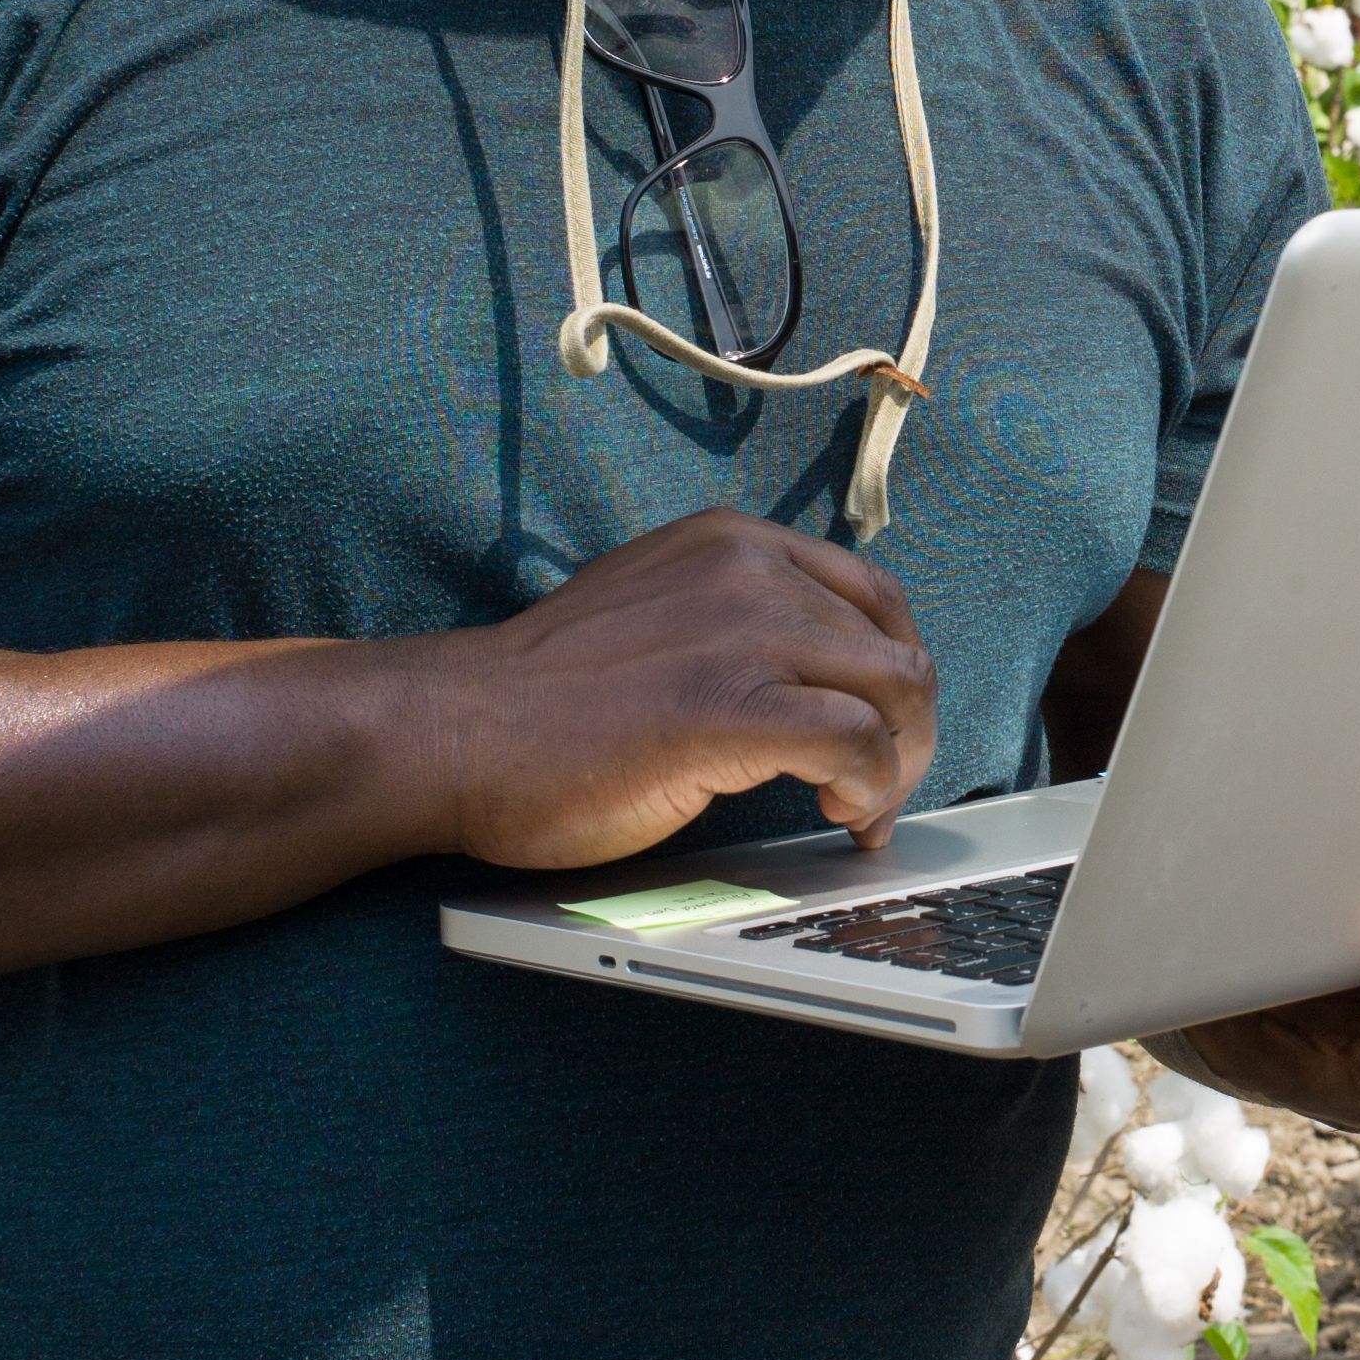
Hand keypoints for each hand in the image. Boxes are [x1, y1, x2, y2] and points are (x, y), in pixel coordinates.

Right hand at [396, 507, 937, 866]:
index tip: (880, 734)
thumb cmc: (542, 701)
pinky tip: (836, 815)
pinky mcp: (727, 707)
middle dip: (907, 732)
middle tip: (878, 794)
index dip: (893, 676)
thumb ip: (735, 627)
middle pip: (895, 648)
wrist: (451, 732)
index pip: (873, 596)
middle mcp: (746, 570)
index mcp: (731, 544)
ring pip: (894, 689)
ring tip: (859, 811)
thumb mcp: (658, 618)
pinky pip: (854, 741)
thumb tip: (819, 685)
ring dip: (898, 764)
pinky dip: (869, 787)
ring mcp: (740, 633)